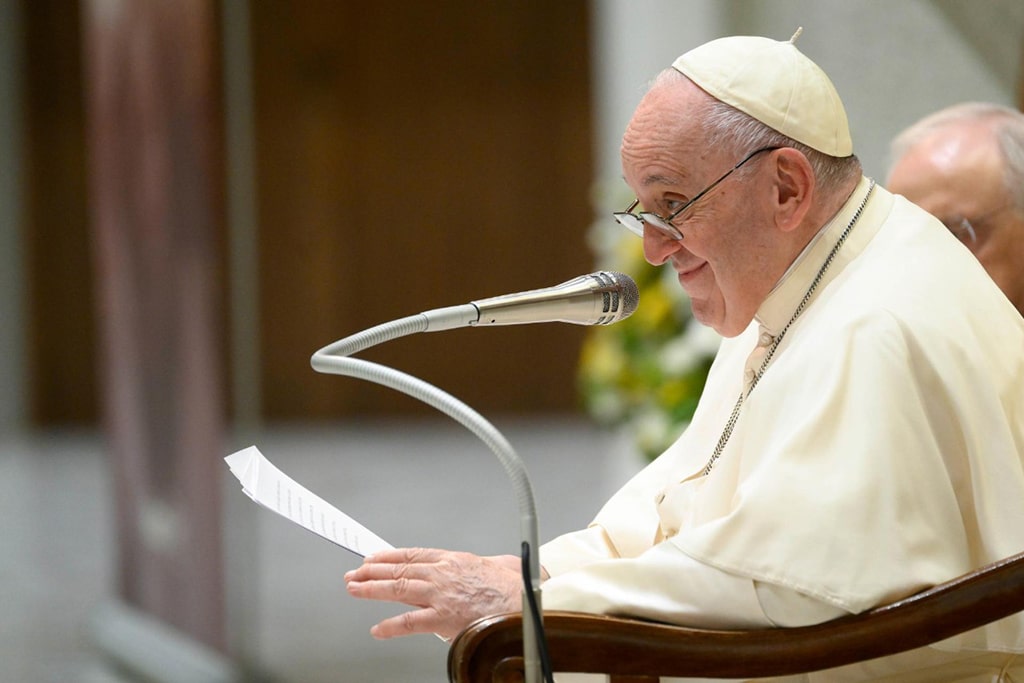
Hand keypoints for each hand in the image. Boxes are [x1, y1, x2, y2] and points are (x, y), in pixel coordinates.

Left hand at [344, 547, 522, 639]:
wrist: (526, 603)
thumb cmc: (516, 588)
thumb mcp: (501, 563)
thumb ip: (490, 562)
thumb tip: (496, 562)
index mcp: (454, 560)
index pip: (413, 554)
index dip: (389, 556)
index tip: (373, 557)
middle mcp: (443, 573)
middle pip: (400, 569)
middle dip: (372, 571)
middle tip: (353, 573)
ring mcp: (441, 595)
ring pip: (398, 588)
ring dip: (372, 590)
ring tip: (354, 590)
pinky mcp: (443, 617)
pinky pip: (410, 622)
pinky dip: (390, 626)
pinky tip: (377, 629)